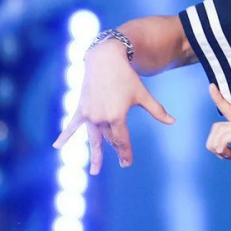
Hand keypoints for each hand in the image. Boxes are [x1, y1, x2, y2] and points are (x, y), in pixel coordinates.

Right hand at [53, 41, 174, 174]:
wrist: (105, 60)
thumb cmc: (126, 77)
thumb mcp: (142, 95)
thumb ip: (157, 111)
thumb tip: (173, 121)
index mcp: (117, 117)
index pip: (122, 141)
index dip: (125, 153)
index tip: (127, 163)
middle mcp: (101, 119)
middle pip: (110, 139)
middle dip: (117, 150)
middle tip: (123, 162)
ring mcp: (89, 115)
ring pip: (94, 138)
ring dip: (95, 154)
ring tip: (95, 170)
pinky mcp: (81, 109)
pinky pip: (72, 125)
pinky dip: (65, 136)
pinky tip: (57, 146)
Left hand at [206, 83, 230, 179]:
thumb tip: (226, 152)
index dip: (219, 98)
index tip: (211, 86)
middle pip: (218, 125)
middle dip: (212, 142)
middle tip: (222, 155)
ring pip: (221, 130)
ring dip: (216, 145)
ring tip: (225, 156)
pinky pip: (230, 135)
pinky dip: (222, 146)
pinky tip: (227, 154)